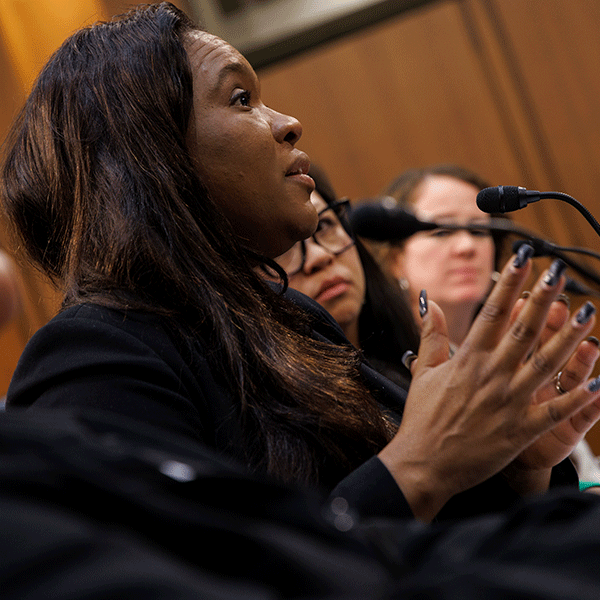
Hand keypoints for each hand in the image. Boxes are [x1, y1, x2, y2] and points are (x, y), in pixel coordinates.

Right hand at [378, 250, 599, 521]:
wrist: (424, 462)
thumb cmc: (422, 417)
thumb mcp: (424, 371)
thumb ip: (432, 335)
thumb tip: (428, 302)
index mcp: (468, 360)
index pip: (493, 313)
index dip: (510, 284)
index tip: (523, 259)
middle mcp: (491, 376)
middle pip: (523, 330)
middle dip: (543, 299)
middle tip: (560, 272)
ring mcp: (508, 403)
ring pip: (545, 364)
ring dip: (569, 338)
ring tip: (588, 313)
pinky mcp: (520, 430)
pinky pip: (554, 412)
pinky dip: (577, 398)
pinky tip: (599, 382)